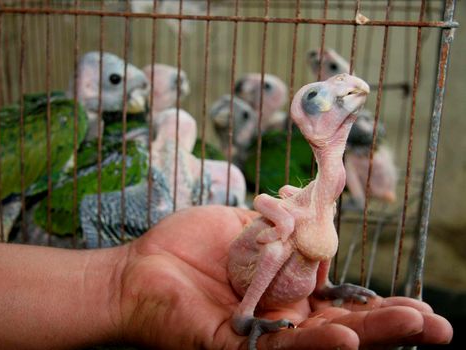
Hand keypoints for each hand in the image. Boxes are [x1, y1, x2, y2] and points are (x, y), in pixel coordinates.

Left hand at [113, 205, 452, 348]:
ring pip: (320, 342)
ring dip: (368, 335)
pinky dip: (314, 344)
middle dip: (389, 325)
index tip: (420, 302)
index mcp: (284, 292)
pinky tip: (346, 336)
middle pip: (341, 326)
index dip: (378, 303)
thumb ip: (284, 227)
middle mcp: (279, 320)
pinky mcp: (232, 347)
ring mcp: (259, 338)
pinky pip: (277, 349)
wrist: (140, 267)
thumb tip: (320, 226)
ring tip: (414, 326)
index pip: (340, 301)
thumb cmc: (189, 246)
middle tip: (437, 325)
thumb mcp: (245, 224)